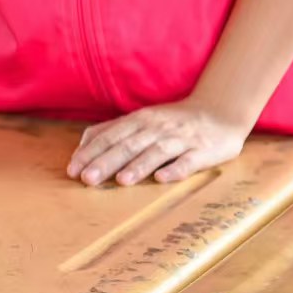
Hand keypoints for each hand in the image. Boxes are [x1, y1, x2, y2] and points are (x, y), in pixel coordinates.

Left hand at [66, 100, 248, 186]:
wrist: (219, 111)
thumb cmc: (173, 121)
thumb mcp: (142, 120)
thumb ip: (114, 130)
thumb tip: (83, 144)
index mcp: (139, 120)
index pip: (110, 136)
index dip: (90, 152)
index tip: (72, 170)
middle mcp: (156, 127)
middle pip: (128, 145)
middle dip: (106, 162)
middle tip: (87, 179)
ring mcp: (180, 138)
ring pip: (155, 152)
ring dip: (138, 166)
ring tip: (120, 181)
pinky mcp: (202, 150)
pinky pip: (188, 160)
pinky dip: (175, 169)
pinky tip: (163, 179)